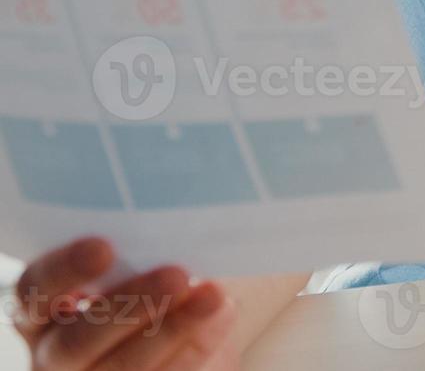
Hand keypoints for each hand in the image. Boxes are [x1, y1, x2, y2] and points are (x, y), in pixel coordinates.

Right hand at [12, 237, 239, 370]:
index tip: (104, 248)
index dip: (65, 271)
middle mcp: (55, 351)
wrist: (190, 329)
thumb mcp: (141, 262)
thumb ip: (143, 252)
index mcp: (44, 308)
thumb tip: (174, 232)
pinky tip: (222, 315)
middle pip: (75, 340)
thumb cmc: (153, 281)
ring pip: (120, 368)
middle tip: (176, 275)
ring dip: (170, 331)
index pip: (35, 290)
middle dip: (128, 307)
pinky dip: (193, 349)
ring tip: (213, 296)